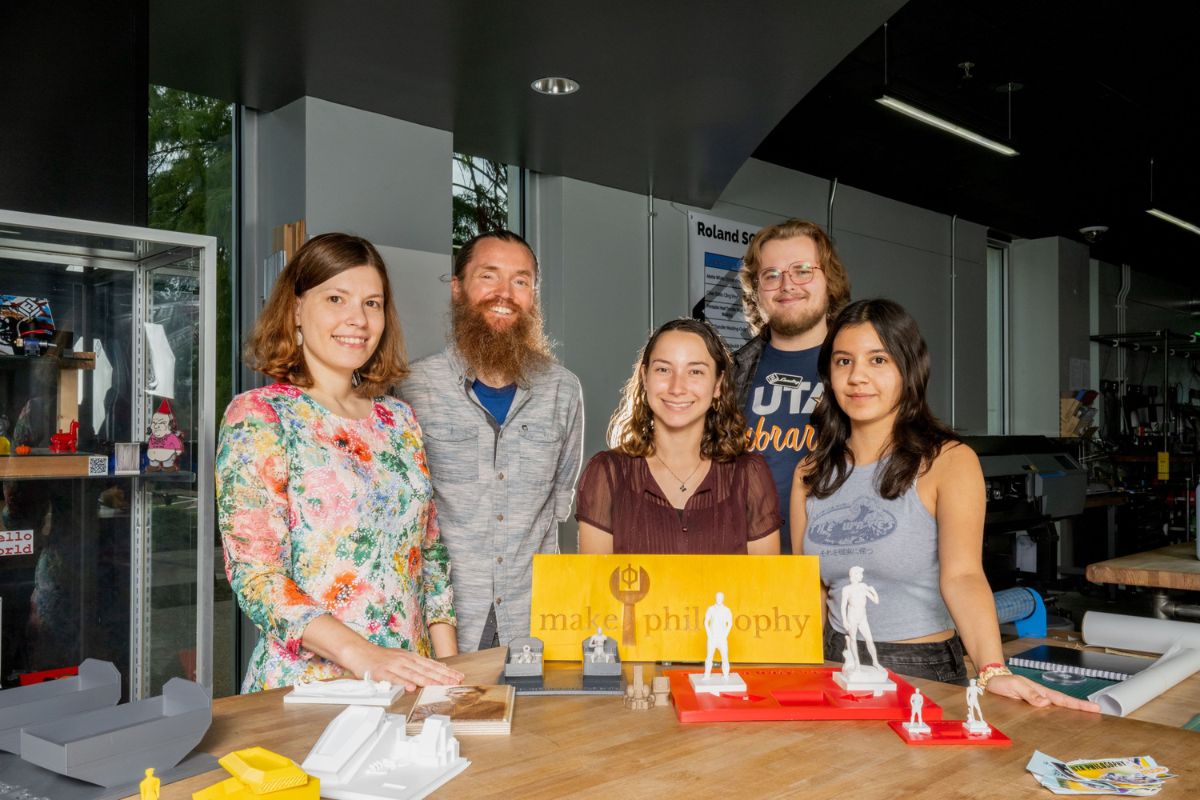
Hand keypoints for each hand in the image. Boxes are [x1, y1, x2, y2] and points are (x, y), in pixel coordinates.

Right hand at [348, 644, 464, 692]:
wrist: (360, 651)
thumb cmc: (381, 657)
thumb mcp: (403, 657)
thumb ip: (420, 663)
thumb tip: (438, 666)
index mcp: (411, 657)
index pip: (432, 665)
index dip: (446, 671)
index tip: (458, 677)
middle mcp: (405, 660)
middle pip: (426, 669)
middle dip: (442, 676)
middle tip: (455, 682)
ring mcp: (394, 666)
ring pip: (413, 674)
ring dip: (426, 680)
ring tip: (438, 686)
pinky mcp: (382, 672)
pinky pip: (393, 678)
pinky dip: (402, 683)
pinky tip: (410, 688)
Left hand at [984, 673, 1100, 712]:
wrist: (991, 682)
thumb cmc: (1003, 682)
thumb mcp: (1015, 686)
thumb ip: (1029, 694)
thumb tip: (1046, 703)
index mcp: (1041, 692)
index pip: (1063, 699)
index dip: (1079, 705)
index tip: (1095, 708)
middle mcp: (1042, 698)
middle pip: (1065, 705)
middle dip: (1082, 710)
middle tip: (1099, 715)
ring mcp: (1037, 703)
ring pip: (1058, 710)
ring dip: (1072, 715)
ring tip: (1088, 721)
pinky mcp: (1030, 709)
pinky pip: (1047, 715)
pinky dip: (1057, 719)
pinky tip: (1064, 726)